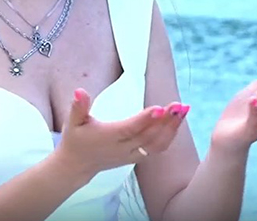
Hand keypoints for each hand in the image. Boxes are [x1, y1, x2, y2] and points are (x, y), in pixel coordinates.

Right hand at [56, 88, 187, 180]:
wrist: (77, 165)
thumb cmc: (75, 140)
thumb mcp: (72, 122)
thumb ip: (78, 107)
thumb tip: (80, 91)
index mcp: (108, 137)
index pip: (130, 129)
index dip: (145, 120)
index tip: (160, 108)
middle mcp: (122, 148)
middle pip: (148, 136)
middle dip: (166, 121)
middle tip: (179, 105)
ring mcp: (131, 155)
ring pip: (156, 144)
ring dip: (171, 128)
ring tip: (183, 111)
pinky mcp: (137, 158)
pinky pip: (157, 149)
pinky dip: (169, 137)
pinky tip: (177, 123)